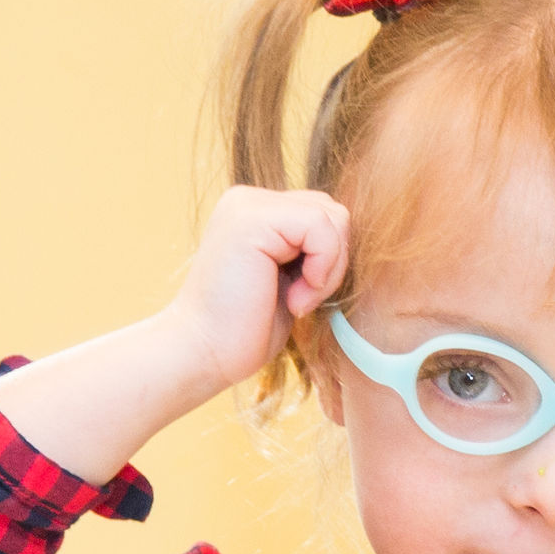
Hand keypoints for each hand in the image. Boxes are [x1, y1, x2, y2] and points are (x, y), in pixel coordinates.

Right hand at [156, 185, 351, 392]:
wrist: (204, 354)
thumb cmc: (247, 329)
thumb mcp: (290, 279)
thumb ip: (311, 249)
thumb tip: (350, 235)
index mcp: (257, 211)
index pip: (324, 215)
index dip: (330, 259)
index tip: (301, 297)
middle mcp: (249, 199)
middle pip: (333, 212)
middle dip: (333, 262)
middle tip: (301, 300)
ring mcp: (248, 204)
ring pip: (332, 217)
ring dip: (328, 269)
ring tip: (295, 300)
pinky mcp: (252, 218)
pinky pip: (320, 226)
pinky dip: (321, 270)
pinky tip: (294, 298)